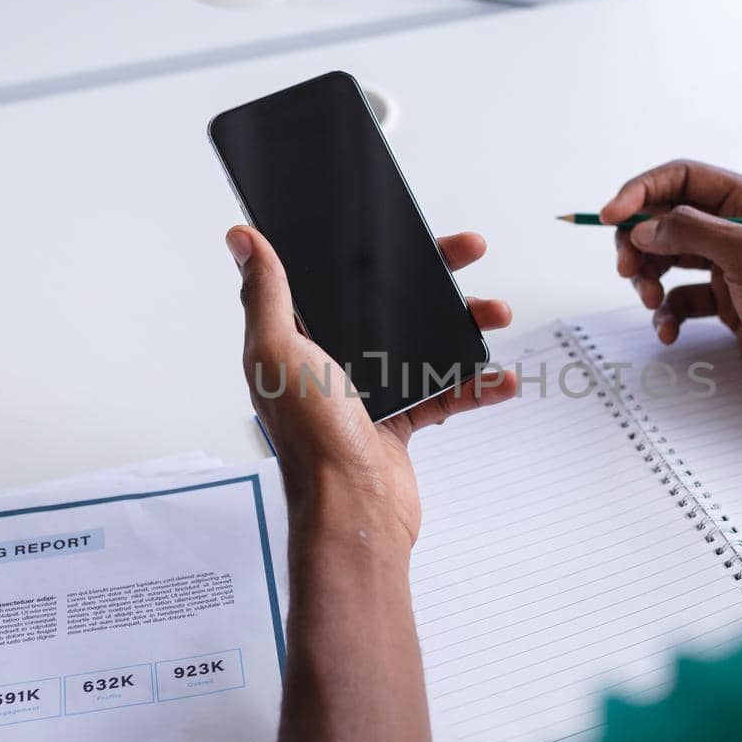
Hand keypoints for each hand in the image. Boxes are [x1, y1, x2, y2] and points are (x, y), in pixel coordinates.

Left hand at [227, 226, 515, 554]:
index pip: (336, 279)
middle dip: (434, 280)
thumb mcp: (278, 353)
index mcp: (297, 340)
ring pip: (423, 343)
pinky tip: (498, 378)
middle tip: (467, 254)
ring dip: (463, 327)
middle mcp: (331, 362)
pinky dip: (475, 385)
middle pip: (389, 304)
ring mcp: (368, 390)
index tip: (403, 230)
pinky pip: (445, 392)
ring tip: (494, 315)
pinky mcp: (399, 419)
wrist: (354, 511)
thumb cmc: (311, 441)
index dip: (371, 251)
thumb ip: (265, 295)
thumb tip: (243, 241)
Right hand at [604, 159, 741, 419]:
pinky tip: (669, 329)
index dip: (641, 191)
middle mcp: (739, 228)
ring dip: (649, 277)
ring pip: (667, 256)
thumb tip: (644, 226)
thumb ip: (693, 232)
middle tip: (629, 269)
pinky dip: (666, 311)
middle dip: (639, 241)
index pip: (683, 178)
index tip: (610, 215)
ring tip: (651, 301)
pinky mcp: (724, 299)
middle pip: (667, 218)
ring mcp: (730, 265)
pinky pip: (678, 295)